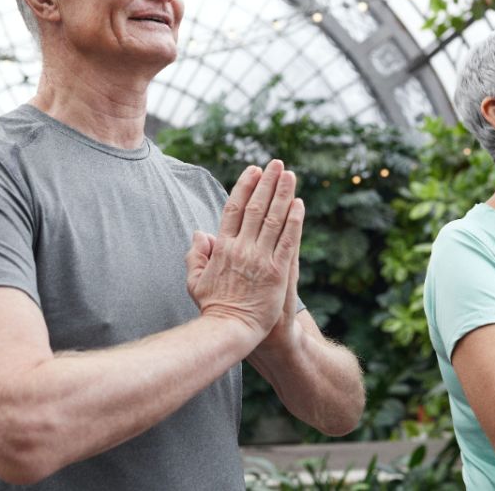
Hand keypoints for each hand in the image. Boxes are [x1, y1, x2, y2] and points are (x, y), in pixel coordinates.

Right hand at [185, 160, 302, 338]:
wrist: (230, 331)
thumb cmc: (213, 308)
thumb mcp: (194, 281)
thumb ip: (196, 255)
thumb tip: (199, 233)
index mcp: (223, 248)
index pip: (234, 209)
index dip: (244, 187)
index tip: (253, 171)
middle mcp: (242, 248)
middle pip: (256, 208)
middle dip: (267, 183)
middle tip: (276, 163)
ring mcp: (260, 259)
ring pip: (274, 219)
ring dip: (282, 194)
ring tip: (289, 175)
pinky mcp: (278, 272)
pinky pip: (288, 240)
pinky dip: (294, 221)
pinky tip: (299, 204)